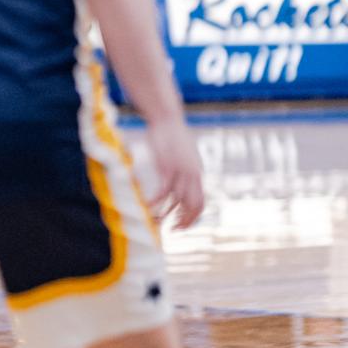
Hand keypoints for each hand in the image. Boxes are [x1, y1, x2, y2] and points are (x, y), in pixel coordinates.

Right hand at [147, 114, 203, 228]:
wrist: (167, 118)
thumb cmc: (173, 136)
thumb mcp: (184, 155)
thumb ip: (186, 170)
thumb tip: (184, 182)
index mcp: (197, 174)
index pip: (200, 203)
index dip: (192, 218)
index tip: (180, 226)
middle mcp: (192, 175)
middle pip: (193, 206)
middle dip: (184, 221)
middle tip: (172, 230)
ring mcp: (180, 171)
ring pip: (177, 201)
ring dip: (166, 214)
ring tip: (155, 221)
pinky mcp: (166, 167)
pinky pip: (163, 191)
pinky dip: (155, 202)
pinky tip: (147, 206)